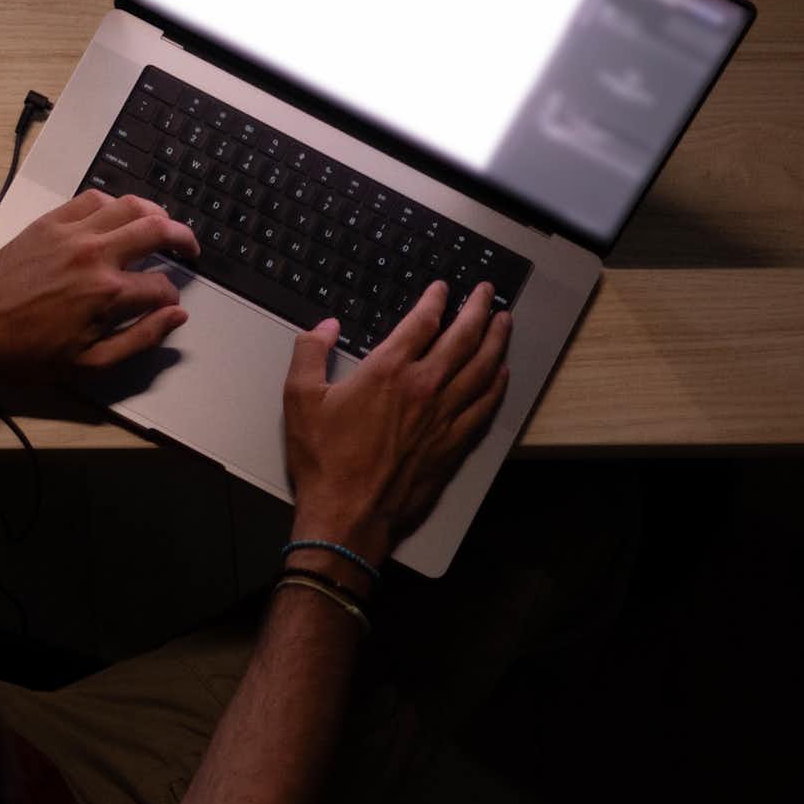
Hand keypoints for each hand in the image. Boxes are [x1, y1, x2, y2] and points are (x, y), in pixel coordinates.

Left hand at [0, 191, 198, 382]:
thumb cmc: (31, 354)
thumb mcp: (90, 363)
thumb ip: (140, 339)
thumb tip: (176, 316)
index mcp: (107, 294)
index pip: (161, 286)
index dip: (172, 297)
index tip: (168, 304)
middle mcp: (94, 255)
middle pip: (156, 229)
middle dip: (182, 238)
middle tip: (189, 248)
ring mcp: (70, 234)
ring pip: (127, 205)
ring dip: (153, 212)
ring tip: (160, 224)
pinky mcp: (48, 223)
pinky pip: (89, 200)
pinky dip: (112, 203)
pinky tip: (117, 216)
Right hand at [283, 281, 512, 556]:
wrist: (348, 514)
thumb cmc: (324, 461)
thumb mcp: (299, 399)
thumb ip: (310, 353)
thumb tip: (325, 327)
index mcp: (388, 371)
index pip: (422, 322)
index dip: (436, 300)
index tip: (443, 289)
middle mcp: (424, 388)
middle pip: (464, 337)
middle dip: (479, 309)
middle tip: (487, 292)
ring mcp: (444, 417)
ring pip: (482, 368)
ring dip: (496, 340)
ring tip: (504, 321)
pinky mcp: (453, 444)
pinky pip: (485, 406)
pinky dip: (497, 386)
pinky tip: (502, 375)